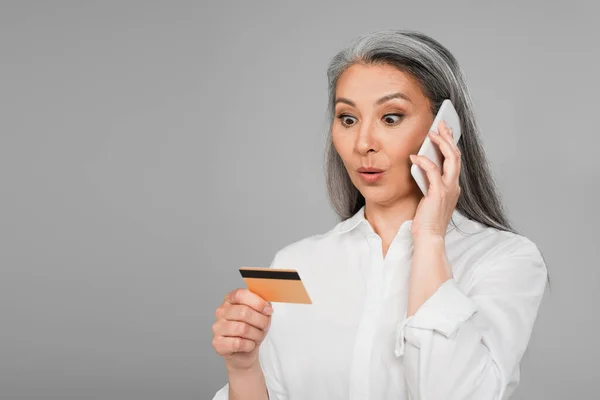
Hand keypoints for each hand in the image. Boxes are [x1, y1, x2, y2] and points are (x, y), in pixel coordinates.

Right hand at [212, 288, 273, 371]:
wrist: (244, 352)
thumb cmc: (252, 330)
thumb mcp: (259, 315)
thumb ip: (262, 306)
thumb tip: (267, 306)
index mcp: (230, 300)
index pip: (240, 294)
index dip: (257, 302)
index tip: (268, 310)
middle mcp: (221, 312)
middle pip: (243, 312)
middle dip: (260, 321)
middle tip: (266, 326)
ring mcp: (217, 327)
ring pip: (242, 328)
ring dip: (256, 334)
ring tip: (258, 336)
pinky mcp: (217, 343)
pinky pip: (238, 343)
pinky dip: (249, 345)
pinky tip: (249, 345)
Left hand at [409, 119, 460, 238]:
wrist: (428, 237)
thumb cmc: (426, 220)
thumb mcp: (429, 196)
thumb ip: (428, 181)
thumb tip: (421, 164)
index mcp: (453, 186)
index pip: (455, 160)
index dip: (451, 143)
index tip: (445, 130)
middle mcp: (454, 186)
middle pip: (456, 155)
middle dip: (449, 137)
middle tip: (441, 123)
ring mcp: (448, 189)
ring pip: (451, 159)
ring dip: (441, 143)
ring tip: (431, 133)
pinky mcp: (438, 194)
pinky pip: (433, 172)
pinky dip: (424, 162)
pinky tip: (415, 156)